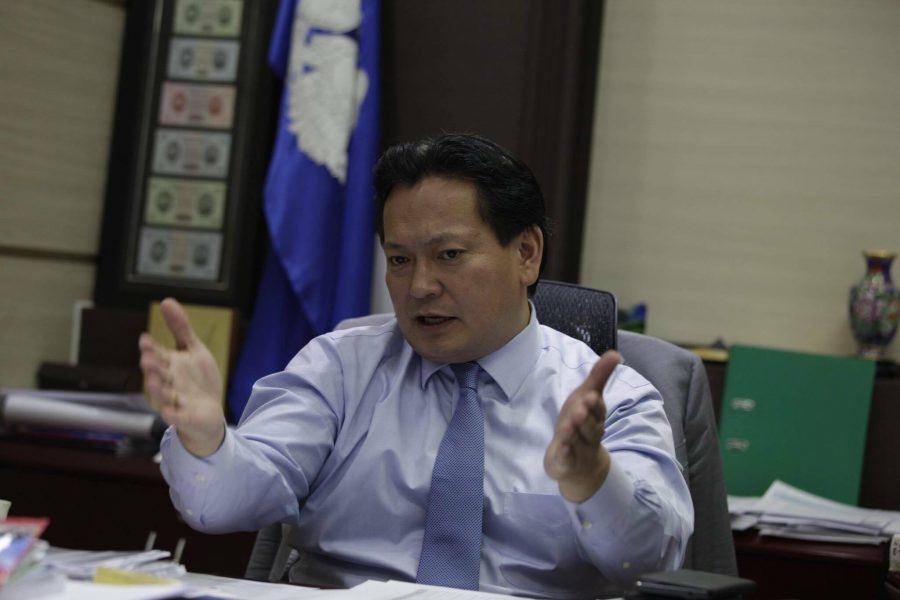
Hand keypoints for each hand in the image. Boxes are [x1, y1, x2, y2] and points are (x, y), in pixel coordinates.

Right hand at [139, 298, 224, 456]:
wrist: (210, 412)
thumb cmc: (197, 380)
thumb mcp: (193, 350)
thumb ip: (180, 328)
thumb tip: (166, 301)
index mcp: (170, 366)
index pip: (158, 355)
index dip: (151, 349)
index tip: (144, 339)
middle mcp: (170, 383)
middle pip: (158, 374)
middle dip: (152, 367)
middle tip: (147, 358)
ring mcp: (177, 401)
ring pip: (164, 395)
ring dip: (158, 389)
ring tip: (153, 381)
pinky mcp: (186, 417)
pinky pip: (178, 417)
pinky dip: (173, 415)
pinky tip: (168, 412)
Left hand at [543, 350, 619, 501]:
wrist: (580, 462)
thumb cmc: (582, 422)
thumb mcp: (587, 397)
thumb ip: (599, 376)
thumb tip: (614, 353)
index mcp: (596, 417)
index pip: (598, 410)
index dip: (594, 404)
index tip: (590, 395)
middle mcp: (591, 433)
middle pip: (589, 426)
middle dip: (585, 418)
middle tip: (580, 409)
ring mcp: (580, 449)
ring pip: (578, 442)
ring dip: (573, 433)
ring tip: (567, 426)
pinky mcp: (567, 462)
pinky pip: (567, 459)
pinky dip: (565, 454)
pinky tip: (561, 449)